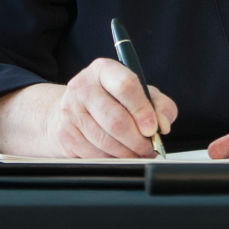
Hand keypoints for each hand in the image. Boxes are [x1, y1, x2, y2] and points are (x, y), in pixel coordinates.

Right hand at [47, 58, 177, 157]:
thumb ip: (159, 105)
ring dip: (128, 153)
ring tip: (137, 152)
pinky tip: (119, 154)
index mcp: (103, 69)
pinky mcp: (65, 133)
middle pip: (116, 120)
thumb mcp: (139, 93)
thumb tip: (163, 124)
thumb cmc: (112, 100)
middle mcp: (83, 87)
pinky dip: (112, 159)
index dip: (143, 110)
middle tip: (149, 147)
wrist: (73, 108)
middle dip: (138, 140)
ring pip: (106, 141)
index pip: (126, 86)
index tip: (154, 128)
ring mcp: (70, 110)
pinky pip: (95, 155)